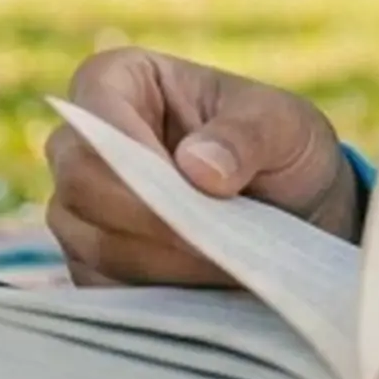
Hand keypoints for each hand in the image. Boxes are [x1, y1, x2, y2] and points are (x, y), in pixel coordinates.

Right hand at [44, 48, 361, 284]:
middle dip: (150, 222)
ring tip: (225, 268)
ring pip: (87, 243)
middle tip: (217, 246)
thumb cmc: (282, 149)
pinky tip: (206, 294)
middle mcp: (83, 145)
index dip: (132, 159)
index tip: (190, 193)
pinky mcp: (93, 264)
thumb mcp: (285, 126)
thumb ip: (246, 137)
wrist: (298, 212)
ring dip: (159, 265)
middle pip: (80, 186)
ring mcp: (81, 209)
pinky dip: (154, 297)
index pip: (94, 118)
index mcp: (118, 82)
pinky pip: (101, 289)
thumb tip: (198, 167)